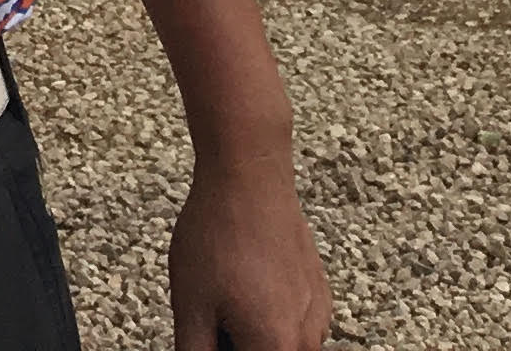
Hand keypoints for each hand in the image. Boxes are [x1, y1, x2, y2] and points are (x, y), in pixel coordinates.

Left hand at [170, 145, 331, 350]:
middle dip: (235, 342)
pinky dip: (270, 313)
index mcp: (276, 348)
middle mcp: (307, 340)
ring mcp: (319, 316)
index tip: (210, 330)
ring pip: (280, 343)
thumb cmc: (219, 235)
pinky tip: (248, 280)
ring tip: (227, 292)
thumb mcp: (190, 305)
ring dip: (252, 332)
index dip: (220, 346)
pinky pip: (293, 323)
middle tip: (214, 311)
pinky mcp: (320, 294)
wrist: (249, 176)